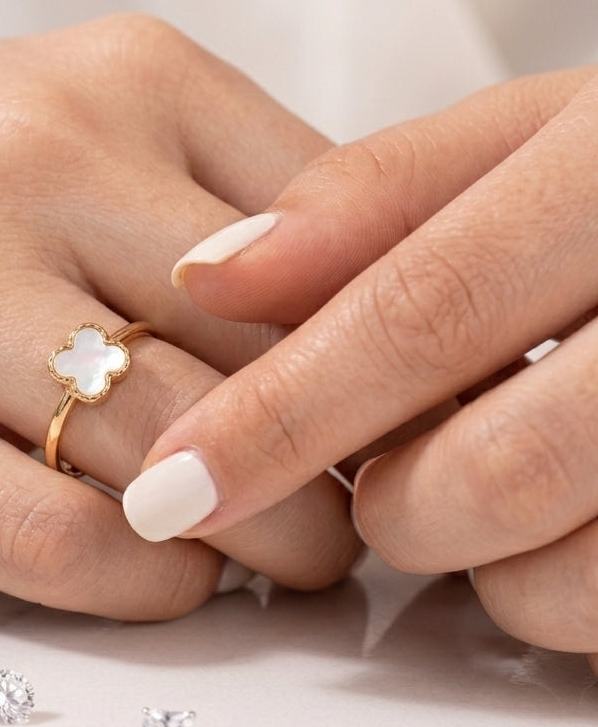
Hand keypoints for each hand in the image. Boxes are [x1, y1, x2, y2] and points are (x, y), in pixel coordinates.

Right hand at [0, 15, 361, 617]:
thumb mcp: (73, 127)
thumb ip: (223, 202)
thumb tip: (366, 326)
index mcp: (117, 83)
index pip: (334, 235)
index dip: (391, 345)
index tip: (396, 414)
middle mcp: (22, 169)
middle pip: (271, 352)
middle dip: (342, 460)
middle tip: (354, 510)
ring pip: (180, 456)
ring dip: (266, 538)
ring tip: (278, 557)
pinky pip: (63, 542)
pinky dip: (147, 581)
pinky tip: (160, 573)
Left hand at [124, 66, 597, 666]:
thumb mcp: (532, 136)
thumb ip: (375, 196)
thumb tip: (207, 275)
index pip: (421, 315)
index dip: (281, 413)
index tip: (173, 481)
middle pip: (489, 470)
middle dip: (389, 502)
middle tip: (380, 467)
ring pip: (552, 576)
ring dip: (468, 554)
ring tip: (477, 474)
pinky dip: (541, 590)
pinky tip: (547, 514)